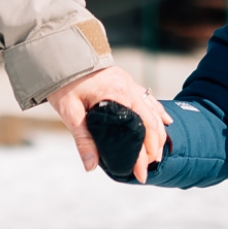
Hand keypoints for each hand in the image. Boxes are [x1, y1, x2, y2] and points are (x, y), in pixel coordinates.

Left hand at [47, 65, 170, 181]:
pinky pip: (148, 98)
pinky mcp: (125, 81)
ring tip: (157, 152)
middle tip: (150, 166)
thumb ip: (83, 139)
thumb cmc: (64, 82)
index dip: (143, 156)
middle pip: (152, 123)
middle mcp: (129, 89)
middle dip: (155, 147)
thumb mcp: (70, 112)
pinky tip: (165, 121)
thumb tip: (91, 166)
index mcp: (119, 96)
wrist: (62, 53)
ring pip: (153, 111)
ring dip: (158, 132)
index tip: (141, 175)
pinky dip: (158, 112)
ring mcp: (129, 84)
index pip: (140, 131)